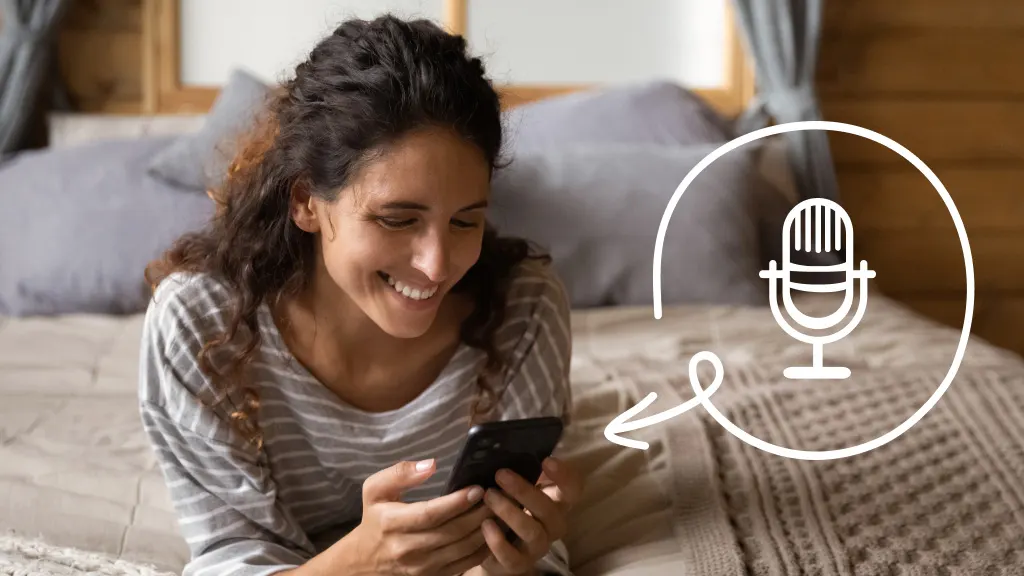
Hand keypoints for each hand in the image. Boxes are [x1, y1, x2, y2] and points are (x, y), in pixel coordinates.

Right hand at [347, 458, 493, 575]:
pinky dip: (482, 549)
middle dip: (478, 514)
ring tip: (498, 512)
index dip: (457, 502)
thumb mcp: (375, 490)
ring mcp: (420, 567)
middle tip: (496, 498)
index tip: (477, 489)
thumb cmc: (375, 519)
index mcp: (391, 523)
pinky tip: (491, 532)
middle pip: (451, 532)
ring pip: (461, 550)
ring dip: (484, 531)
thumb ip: (400, 473)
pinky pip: (464, 564)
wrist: (365, 561)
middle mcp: (406, 548)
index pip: (430, 513)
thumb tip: (430, 464)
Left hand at [475, 457, 582, 575]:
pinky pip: (511, 556)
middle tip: (500, 474)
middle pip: (549, 509)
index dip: (565, 475)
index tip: (546, 460)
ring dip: (509, 511)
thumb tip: (506, 445)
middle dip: (524, 490)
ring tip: (488, 496)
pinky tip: (485, 524)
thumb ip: (521, 469)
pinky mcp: (518, 564)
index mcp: (557, 503)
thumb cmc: (509, 508)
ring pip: (532, 531)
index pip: (574, 489)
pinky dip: (497, 540)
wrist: (493, 549)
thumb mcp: (517, 488)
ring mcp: (537, 547)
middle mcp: (552, 525)